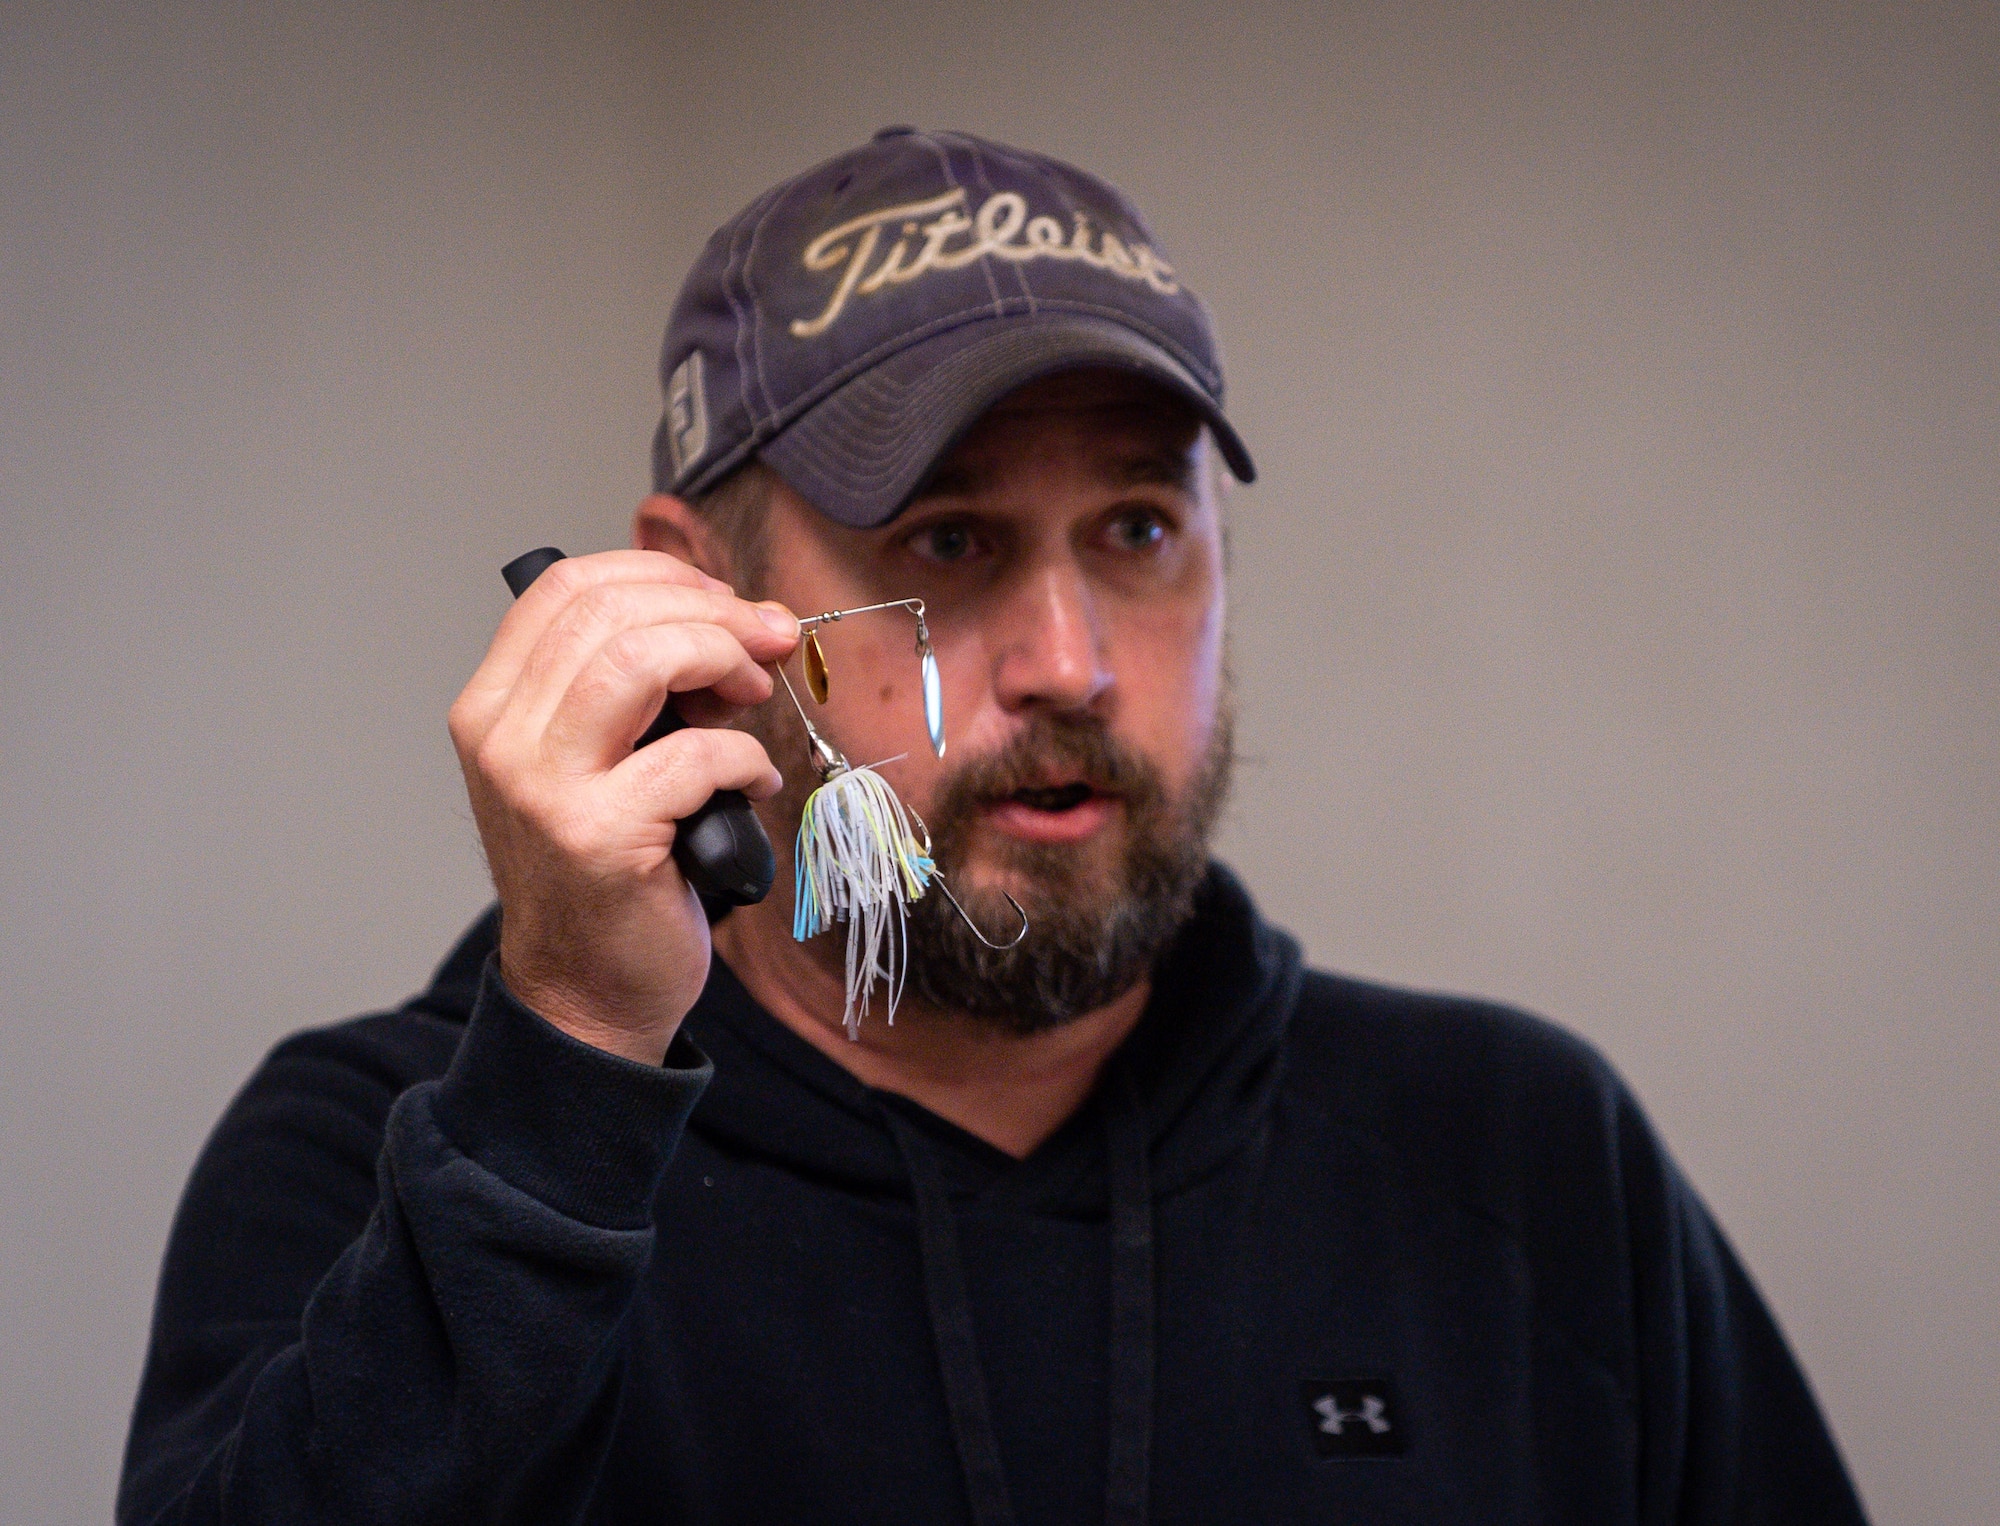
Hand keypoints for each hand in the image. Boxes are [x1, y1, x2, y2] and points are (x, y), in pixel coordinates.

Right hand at [448, 550, 798, 1063]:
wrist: (586, 991)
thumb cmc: (608, 868)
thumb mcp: (599, 758)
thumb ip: (634, 687)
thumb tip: (731, 617)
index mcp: (493, 705)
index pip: (566, 587)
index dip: (660, 573)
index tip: (725, 599)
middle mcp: (502, 739)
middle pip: (610, 612)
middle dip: (712, 610)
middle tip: (768, 640)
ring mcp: (542, 788)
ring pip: (641, 660)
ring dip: (723, 660)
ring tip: (756, 696)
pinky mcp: (597, 838)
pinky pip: (694, 756)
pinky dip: (745, 756)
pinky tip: (757, 780)